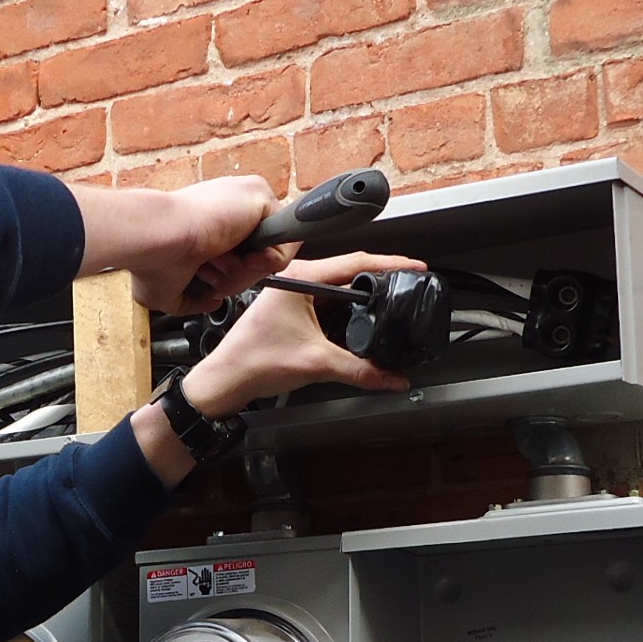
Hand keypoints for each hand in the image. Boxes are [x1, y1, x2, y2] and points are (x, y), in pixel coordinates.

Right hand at [72, 177, 283, 316]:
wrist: (152, 239)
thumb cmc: (151, 260)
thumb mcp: (171, 290)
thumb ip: (195, 299)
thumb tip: (213, 303)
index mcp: (212, 220)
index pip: (245, 253)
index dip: (234, 276)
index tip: (210, 281)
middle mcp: (231, 207)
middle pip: (261, 256)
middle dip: (239, 277)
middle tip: (213, 275)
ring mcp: (246, 199)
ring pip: (273, 251)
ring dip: (246, 272)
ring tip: (219, 264)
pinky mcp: (260, 196)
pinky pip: (287, 242)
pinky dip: (265, 261)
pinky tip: (238, 257)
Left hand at [179, 251, 428, 416]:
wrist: (227, 379)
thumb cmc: (254, 362)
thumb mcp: (318, 364)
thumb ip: (362, 371)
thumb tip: (392, 377)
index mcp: (301, 278)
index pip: (357, 262)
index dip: (391, 263)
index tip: (415, 265)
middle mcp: (296, 279)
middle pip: (351, 271)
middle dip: (382, 279)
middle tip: (408, 283)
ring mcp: (293, 292)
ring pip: (340, 287)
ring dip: (364, 295)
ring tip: (391, 300)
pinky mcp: (291, 307)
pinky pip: (328, 301)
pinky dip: (348, 309)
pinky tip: (361, 319)